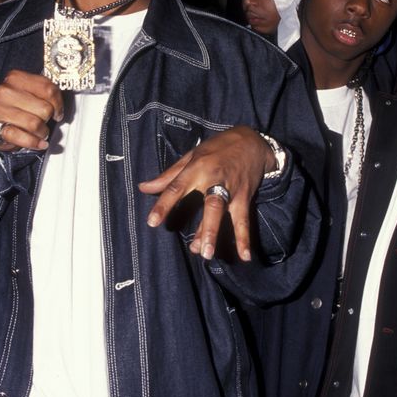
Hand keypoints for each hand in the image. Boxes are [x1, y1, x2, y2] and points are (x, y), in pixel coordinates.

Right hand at [0, 70, 63, 150]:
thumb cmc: (15, 107)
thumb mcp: (29, 93)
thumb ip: (44, 93)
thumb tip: (59, 105)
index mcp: (15, 78)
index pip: (48, 89)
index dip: (58, 103)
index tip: (58, 111)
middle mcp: (5, 91)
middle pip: (45, 108)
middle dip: (48, 119)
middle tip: (44, 122)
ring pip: (35, 124)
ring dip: (42, 132)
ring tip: (41, 132)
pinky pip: (24, 137)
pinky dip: (35, 143)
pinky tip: (40, 143)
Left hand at [140, 126, 277, 261]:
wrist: (252, 141)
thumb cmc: (218, 147)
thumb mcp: (192, 156)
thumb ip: (169, 175)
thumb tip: (143, 188)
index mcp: (197, 168)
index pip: (178, 187)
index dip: (165, 204)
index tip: (153, 222)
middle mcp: (215, 179)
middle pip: (210, 205)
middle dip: (204, 227)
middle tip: (194, 249)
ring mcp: (232, 190)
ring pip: (225, 213)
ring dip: (217, 233)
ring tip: (208, 254)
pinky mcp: (244, 197)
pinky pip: (244, 220)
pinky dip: (245, 238)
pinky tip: (245, 256)